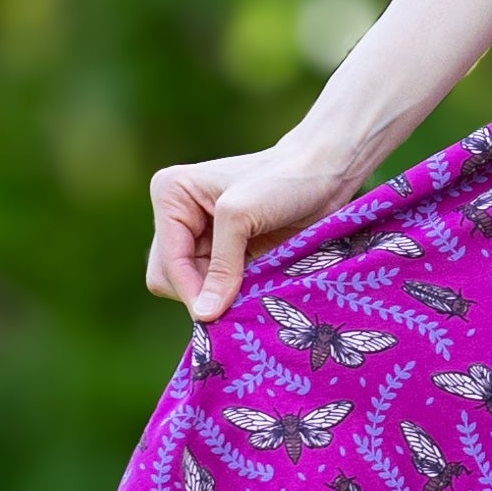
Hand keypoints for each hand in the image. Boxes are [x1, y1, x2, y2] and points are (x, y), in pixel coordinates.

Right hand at [145, 135, 360, 321]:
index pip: (167, 262)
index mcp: (170, 194)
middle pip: (170, 278)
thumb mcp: (241, 216)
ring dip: (219, 297)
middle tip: (236, 301)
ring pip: (192, 288)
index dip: (191, 290)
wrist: (325, 174)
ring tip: (252, 290)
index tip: (217, 314)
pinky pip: (215, 288)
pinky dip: (231, 296)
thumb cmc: (283, 181)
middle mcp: (178, 216)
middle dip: (201, 293)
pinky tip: (255, 290)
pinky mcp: (225, 252)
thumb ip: (220, 266)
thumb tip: (204, 315)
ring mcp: (200, 236)